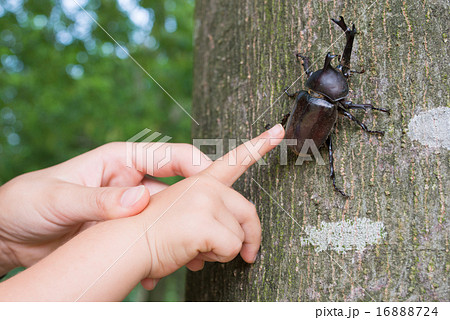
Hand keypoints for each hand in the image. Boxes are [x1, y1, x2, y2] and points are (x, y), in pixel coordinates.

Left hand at [0, 142, 211, 273]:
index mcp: (120, 160)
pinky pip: (154, 239)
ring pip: (171, 217)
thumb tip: (140, 200)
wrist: (9, 233)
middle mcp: (131, 181)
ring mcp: (130, 207)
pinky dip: (162, 253)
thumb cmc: (27, 202)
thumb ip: (98, 200)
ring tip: (196, 255)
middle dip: (202, 203)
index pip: (172, 156)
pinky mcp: (125, 230)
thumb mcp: (59, 198)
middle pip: (180, 187)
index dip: (199, 166)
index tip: (216, 183)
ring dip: (185, 233)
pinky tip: (160, 271)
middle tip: (220, 222)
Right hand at [138, 124, 284, 286]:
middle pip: (247, 211)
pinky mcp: (204, 220)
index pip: (233, 160)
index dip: (258, 145)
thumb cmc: (147, 236)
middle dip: (252, 237)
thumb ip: (207, 220)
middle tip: (249, 255)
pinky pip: (231, 247)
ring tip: (196, 251)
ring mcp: (205, 200)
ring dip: (223, 252)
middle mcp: (204, 186)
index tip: (279, 130)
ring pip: (239, 234)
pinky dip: (218, 259)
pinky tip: (193, 255)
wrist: (120, 246)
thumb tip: (232, 244)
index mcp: (200, 182)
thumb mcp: (180, 219)